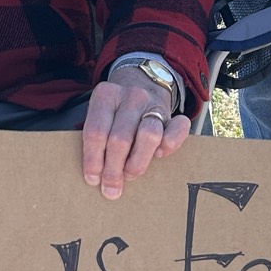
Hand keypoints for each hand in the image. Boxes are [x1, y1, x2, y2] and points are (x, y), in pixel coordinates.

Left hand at [81, 64, 188, 199]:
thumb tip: (95, 177)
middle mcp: (130, 96)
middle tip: (111, 187)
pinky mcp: (173, 113)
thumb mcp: (99, 115)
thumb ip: (96, 139)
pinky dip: (170, 145)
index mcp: (105, 95)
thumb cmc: (115, 110)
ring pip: (149, 135)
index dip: (93, 160)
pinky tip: (159, 156)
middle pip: (120, 138)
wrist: (142, 83)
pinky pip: (178, 129)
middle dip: (114, 169)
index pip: (95, 132)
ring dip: (138, 162)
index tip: (93, 179)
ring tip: (130, 174)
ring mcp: (153, 103)